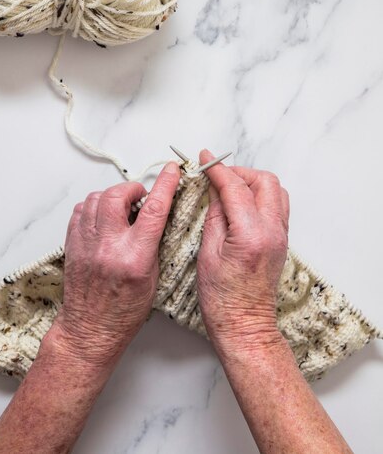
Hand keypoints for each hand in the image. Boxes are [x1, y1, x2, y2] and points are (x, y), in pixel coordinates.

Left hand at [50, 161, 179, 366]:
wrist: (90, 329)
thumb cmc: (124, 311)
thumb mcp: (153, 278)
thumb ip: (154, 243)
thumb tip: (157, 214)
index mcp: (135, 257)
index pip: (153, 210)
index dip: (165, 185)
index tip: (171, 170)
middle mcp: (109, 247)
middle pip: (117, 195)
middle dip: (132, 189)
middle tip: (140, 197)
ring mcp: (87, 244)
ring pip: (95, 198)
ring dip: (112, 196)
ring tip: (121, 208)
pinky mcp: (72, 244)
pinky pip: (81, 210)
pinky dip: (94, 207)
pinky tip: (103, 217)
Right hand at [196, 149, 288, 358]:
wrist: (245, 325)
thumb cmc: (223, 299)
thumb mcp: (208, 254)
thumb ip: (215, 216)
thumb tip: (214, 190)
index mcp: (251, 234)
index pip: (236, 187)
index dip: (217, 168)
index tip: (204, 158)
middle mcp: (272, 231)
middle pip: (264, 181)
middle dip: (239, 172)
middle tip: (216, 175)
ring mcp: (280, 236)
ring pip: (275, 191)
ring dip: (251, 183)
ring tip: (227, 188)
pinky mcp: (281, 241)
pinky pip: (276, 206)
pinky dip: (258, 196)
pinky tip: (239, 204)